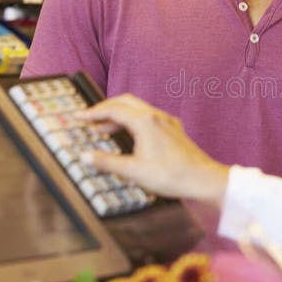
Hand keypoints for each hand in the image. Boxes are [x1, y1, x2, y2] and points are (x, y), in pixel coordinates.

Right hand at [75, 94, 228, 202]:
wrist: (203, 179)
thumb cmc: (171, 175)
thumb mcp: (133, 171)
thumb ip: (107, 162)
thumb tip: (85, 157)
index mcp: (144, 121)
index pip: (112, 109)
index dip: (92, 113)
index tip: (78, 117)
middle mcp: (156, 116)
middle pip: (125, 102)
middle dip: (104, 108)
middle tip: (89, 118)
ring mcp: (167, 122)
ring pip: (137, 110)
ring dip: (118, 115)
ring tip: (103, 129)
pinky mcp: (173, 130)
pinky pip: (148, 118)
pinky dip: (132, 122)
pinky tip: (129, 136)